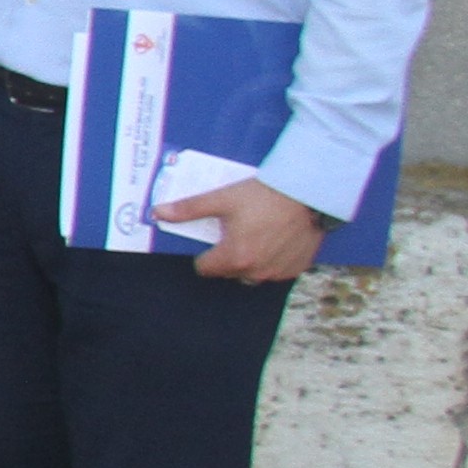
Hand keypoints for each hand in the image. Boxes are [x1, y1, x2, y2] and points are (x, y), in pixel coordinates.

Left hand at [159, 171, 329, 282]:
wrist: (308, 194)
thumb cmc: (263, 196)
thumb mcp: (222, 199)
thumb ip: (189, 209)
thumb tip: (158, 212)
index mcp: (234, 258)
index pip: (204, 268)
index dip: (204, 254)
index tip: (212, 239)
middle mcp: (256, 271)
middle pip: (228, 272)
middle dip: (226, 256)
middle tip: (235, 233)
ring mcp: (278, 272)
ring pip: (252, 274)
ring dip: (249, 261)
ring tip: (255, 236)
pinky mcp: (297, 268)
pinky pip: (277, 271)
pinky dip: (273, 260)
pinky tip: (275, 241)